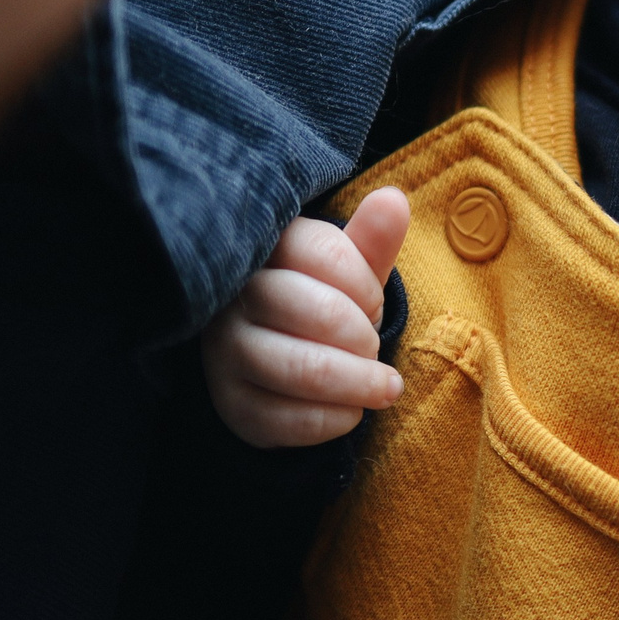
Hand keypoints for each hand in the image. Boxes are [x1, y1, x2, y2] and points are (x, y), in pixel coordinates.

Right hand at [203, 188, 409, 447]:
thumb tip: (393, 200)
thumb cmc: (323, 302)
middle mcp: (234, 297)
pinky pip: (289, 419)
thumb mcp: (351, 269)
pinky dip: (335, 419)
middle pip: (314, 311)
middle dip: (363, 336)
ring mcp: (225, 353)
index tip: (374, 305)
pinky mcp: (231, 405)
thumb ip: (373, 239)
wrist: (279, 361)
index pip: (324, 251)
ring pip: (302, 369)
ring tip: (385, 386)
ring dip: (359, 383)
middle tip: (376, 347)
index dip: (365, 284)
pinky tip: (352, 411)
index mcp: (266, 249)